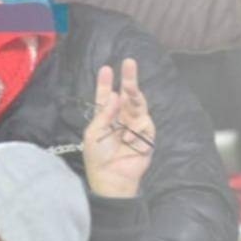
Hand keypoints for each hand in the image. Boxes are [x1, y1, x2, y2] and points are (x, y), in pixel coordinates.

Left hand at [82, 59, 155, 197]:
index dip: (105, 82)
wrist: (110, 178)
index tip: (106, 68)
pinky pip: (145, 125)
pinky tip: (128, 141)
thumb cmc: (97, 157)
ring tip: (129, 90)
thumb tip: (116, 95)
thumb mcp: (94, 133)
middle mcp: (121, 118)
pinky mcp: (146, 137)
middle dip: (129, 78)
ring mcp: (135, 126)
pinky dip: (136, 131)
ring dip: (135, 95)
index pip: (105, 96)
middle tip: (129, 62)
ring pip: (139, 104)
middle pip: (127, 95)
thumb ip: (104, 114)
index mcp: (105, 116)